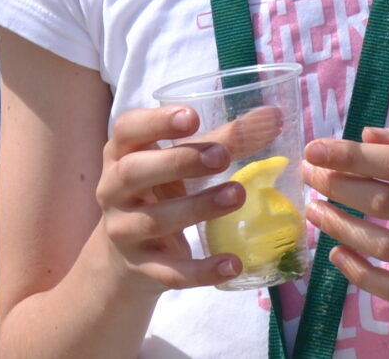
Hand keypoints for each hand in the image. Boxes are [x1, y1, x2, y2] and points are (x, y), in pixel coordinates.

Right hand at [90, 104, 276, 294]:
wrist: (124, 260)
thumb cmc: (159, 192)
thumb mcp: (182, 163)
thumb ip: (225, 140)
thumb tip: (274, 117)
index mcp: (122, 154)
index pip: (127, 129)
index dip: (156, 121)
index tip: (192, 117)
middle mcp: (114, 190)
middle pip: (134, 172)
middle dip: (179, 162)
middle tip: (222, 157)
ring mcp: (124, 231)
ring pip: (155, 220)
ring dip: (197, 208)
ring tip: (238, 195)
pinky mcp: (141, 269)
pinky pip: (170, 271)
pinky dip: (201, 270)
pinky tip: (232, 264)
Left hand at [301, 122, 388, 310]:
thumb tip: (368, 136)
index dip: (351, 156)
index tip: (316, 149)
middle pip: (387, 201)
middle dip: (338, 185)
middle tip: (308, 175)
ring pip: (388, 245)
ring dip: (342, 227)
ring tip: (315, 209)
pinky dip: (363, 276)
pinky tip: (339, 254)